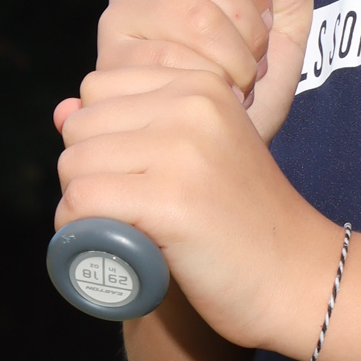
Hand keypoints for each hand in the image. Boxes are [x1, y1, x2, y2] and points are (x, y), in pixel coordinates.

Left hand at [53, 64, 339, 352]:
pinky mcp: (171, 199)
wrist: (299, 277)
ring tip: (121, 229)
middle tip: (126, 209)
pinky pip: (82, 201)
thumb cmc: (241, 222)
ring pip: (74, 164)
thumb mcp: (196, 154)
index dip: (101, 137)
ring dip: (80, 205)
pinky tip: (109, 245)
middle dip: (87, 171)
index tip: (135, 175)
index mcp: (201, 83)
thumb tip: (61, 112)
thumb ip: (136, 125)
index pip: (98, 87)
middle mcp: (193, 103)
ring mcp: (183, 149)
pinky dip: (78, 230)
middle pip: (81, 126)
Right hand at [94, 0, 317, 141]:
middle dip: (252, 29)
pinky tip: (211, 102)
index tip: (265, 19)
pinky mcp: (111, 62)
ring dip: (236, 61)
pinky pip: (175, 63)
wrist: (221, 148)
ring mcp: (118, 17)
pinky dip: (210, 88)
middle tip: (254, 62)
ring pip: (197, 17)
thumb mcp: (287, 23)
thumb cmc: (250, 78)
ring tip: (238, 84)